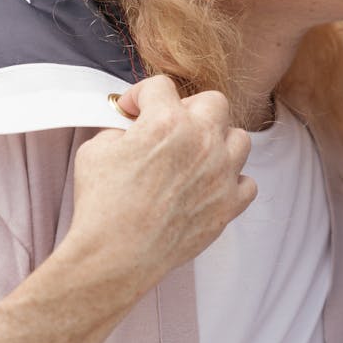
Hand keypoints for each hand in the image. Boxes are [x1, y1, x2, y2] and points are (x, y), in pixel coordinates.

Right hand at [68, 76, 256, 305]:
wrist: (116, 255)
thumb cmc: (103, 206)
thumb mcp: (96, 151)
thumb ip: (119, 131)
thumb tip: (130, 132)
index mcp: (167, 121)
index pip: (161, 86)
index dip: (142, 95)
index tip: (135, 111)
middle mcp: (201, 141)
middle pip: (213, 102)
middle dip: (190, 109)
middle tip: (170, 126)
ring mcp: (221, 173)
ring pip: (239, 139)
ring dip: (219, 142)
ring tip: (197, 155)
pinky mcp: (229, 204)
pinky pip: (247, 183)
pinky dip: (232, 182)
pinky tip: (211, 186)